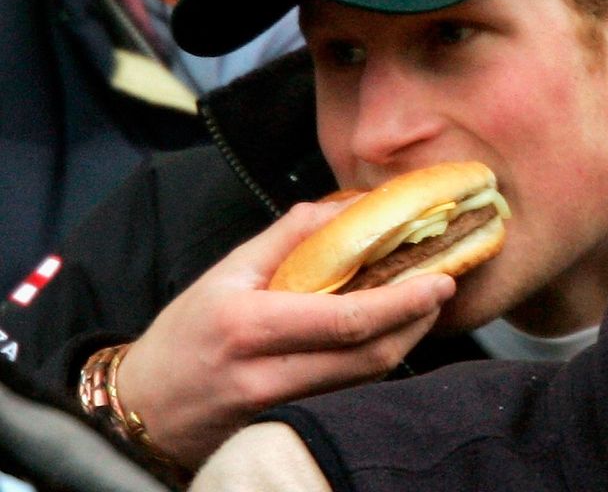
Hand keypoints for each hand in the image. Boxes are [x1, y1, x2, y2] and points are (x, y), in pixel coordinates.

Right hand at [113, 200, 456, 468]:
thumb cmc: (183, 335)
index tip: (439, 280)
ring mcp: (282, 406)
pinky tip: (389, 335)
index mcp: (250, 327)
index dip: (403, 301)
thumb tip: (347, 207)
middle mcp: (268, 373)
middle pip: (369, 355)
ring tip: (424, 307)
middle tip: (443, 289)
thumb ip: (289, 237)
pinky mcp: (293, 423)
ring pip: (366, 378)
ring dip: (405, 341)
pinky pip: (350, 392)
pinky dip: (377, 361)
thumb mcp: (225, 273)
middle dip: (417, 321)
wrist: (142, 411)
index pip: (347, 319)